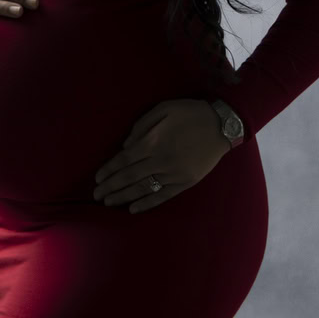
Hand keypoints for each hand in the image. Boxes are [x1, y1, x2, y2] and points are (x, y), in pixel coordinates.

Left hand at [93, 99, 230, 213]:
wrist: (222, 125)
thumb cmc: (190, 113)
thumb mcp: (164, 109)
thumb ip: (142, 126)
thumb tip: (125, 146)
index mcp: (153, 142)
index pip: (124, 160)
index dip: (109, 170)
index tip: (97, 178)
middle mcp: (161, 161)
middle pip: (130, 177)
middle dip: (111, 187)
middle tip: (96, 195)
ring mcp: (174, 174)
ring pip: (143, 189)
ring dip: (123, 197)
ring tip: (109, 202)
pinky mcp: (185, 182)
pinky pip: (162, 196)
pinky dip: (147, 203)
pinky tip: (133, 209)